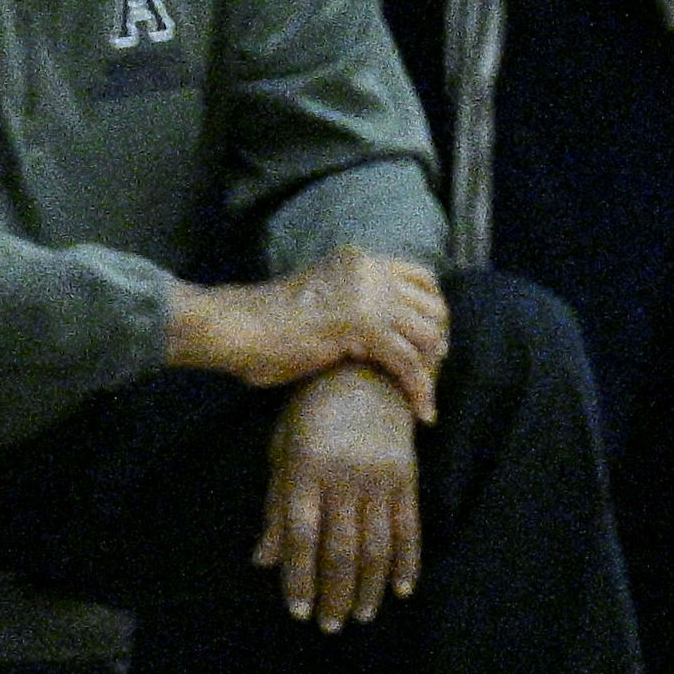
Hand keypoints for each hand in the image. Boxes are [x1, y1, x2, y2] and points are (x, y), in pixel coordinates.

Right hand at [168, 244, 448, 422]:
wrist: (236, 327)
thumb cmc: (267, 327)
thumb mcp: (324, 301)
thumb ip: (356, 306)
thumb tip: (389, 337)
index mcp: (361, 261)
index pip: (423, 278)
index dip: (434, 313)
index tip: (431, 345)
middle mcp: (371, 271)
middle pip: (433, 307)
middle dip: (437, 345)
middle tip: (429, 376)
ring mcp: (368, 295)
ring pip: (427, 336)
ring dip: (431, 371)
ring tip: (424, 399)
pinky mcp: (363, 325)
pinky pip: (409, 362)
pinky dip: (420, 390)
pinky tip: (422, 412)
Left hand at [256, 364, 420, 630]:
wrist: (364, 372)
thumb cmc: (311, 413)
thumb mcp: (283, 453)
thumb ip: (277, 508)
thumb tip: (263, 561)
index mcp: (307, 471)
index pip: (301, 538)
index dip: (299, 579)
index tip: (297, 611)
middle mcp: (345, 477)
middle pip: (340, 550)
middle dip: (335, 594)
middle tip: (330, 626)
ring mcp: (379, 477)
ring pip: (376, 546)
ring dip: (369, 588)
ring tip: (362, 615)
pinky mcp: (406, 476)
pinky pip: (409, 527)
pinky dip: (407, 562)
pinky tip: (401, 589)